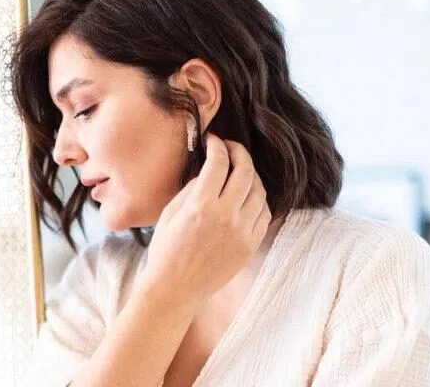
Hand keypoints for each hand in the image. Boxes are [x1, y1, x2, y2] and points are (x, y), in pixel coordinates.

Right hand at [142, 133, 271, 308]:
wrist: (175, 289)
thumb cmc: (166, 250)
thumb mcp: (169, 213)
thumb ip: (192, 188)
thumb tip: (209, 171)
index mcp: (202, 206)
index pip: (220, 162)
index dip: (218, 145)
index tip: (214, 141)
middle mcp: (226, 216)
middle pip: (245, 171)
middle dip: (239, 152)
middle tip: (231, 148)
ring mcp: (242, 232)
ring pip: (259, 191)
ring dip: (251, 175)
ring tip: (239, 172)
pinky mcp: (250, 245)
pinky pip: (264, 213)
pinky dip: (258, 199)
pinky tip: (246, 197)